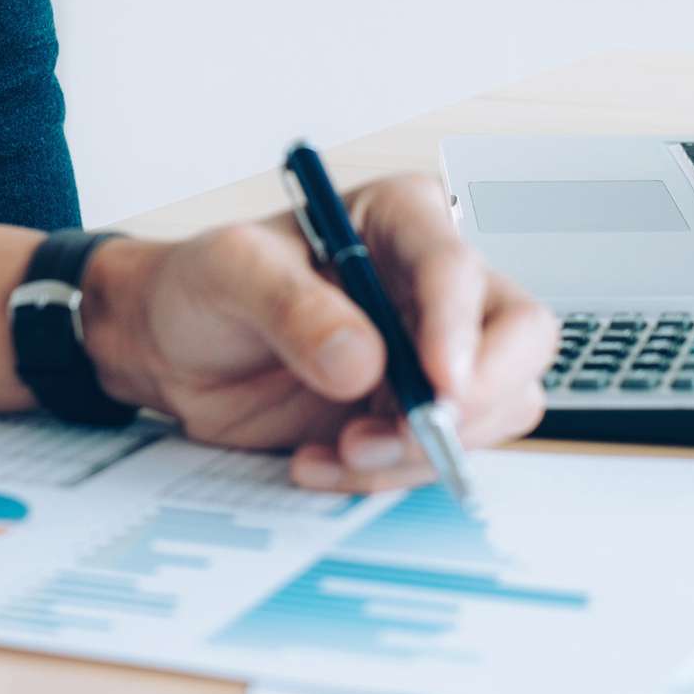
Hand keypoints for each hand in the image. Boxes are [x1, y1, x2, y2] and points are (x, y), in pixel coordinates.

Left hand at [80, 176, 555, 492]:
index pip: (457, 267)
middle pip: (521, 335)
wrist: (171, 351)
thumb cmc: (202, 289)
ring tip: (341, 449)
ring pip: (496, 405)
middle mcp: (432, 282)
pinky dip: (389, 473)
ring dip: (425, 445)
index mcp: (399, 219)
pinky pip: (442, 453)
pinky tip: (323, 461)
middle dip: (476, 396)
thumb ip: (290, 306)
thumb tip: (362, 360)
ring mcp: (433, 352)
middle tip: (409, 432)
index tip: (439, 385)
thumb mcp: (227, 273)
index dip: (460, 328)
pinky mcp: (416, 410)